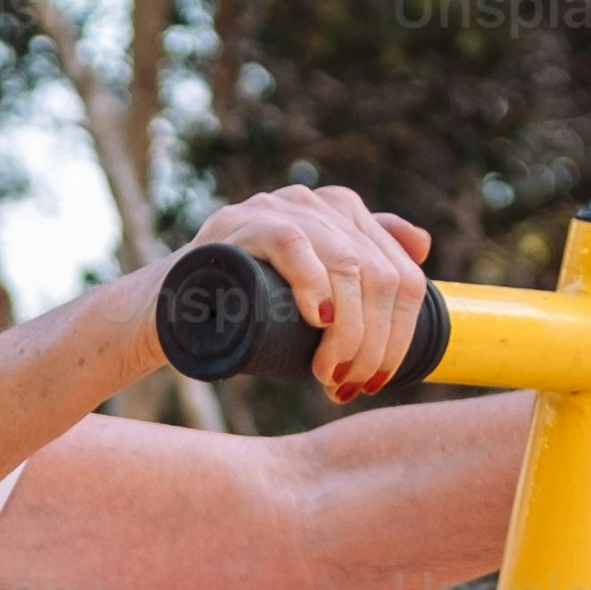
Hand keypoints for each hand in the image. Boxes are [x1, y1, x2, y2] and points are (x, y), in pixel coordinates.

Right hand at [177, 185, 432, 400]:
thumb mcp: (311, 291)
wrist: (167, 310)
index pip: (402, 275)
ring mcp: (278, 207)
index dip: (400, 336)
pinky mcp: (240, 222)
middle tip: (351, 386)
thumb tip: (423, 247)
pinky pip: (292, 244)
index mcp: (344, 214)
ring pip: (349, 266)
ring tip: (329, 374)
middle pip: (382, 276)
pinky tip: (315, 322)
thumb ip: (364, 261)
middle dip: (376, 344)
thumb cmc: (243, 307)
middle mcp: (317, 203)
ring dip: (350, 334)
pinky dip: (313, 287)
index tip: (376, 381)